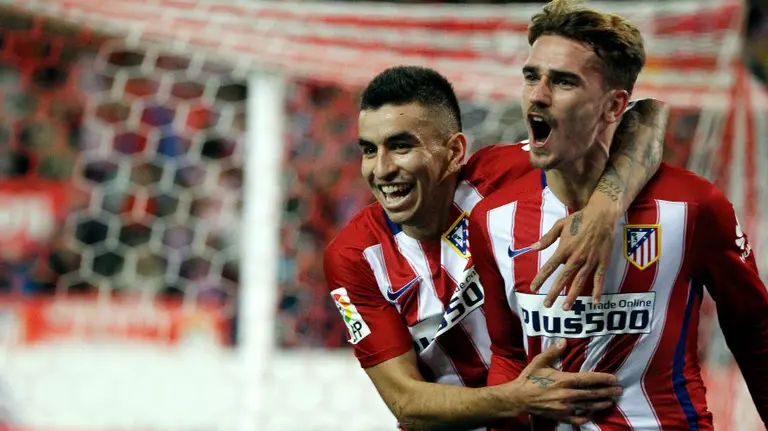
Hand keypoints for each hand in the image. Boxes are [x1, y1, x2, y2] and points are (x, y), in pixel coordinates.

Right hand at [506, 340, 621, 423]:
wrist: (519, 398)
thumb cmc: (529, 378)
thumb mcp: (539, 362)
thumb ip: (553, 352)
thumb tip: (564, 341)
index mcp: (564, 380)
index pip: (589, 379)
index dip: (603, 378)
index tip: (614, 378)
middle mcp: (568, 394)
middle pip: (593, 394)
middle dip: (607, 392)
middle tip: (619, 390)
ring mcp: (566, 407)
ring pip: (589, 406)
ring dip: (602, 403)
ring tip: (611, 401)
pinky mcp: (562, 416)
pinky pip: (579, 419)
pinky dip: (588, 416)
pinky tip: (593, 413)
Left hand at [530, 196, 619, 309]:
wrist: (602, 215)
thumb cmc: (579, 219)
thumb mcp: (560, 225)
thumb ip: (547, 238)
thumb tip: (533, 248)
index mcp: (564, 249)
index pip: (549, 266)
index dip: (541, 278)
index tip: (533, 288)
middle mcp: (576, 257)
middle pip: (563, 278)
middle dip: (554, 292)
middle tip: (547, 304)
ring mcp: (590, 261)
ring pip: (580, 281)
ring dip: (572, 295)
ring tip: (566, 307)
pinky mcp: (602, 262)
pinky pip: (599, 279)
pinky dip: (597, 291)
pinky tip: (594, 302)